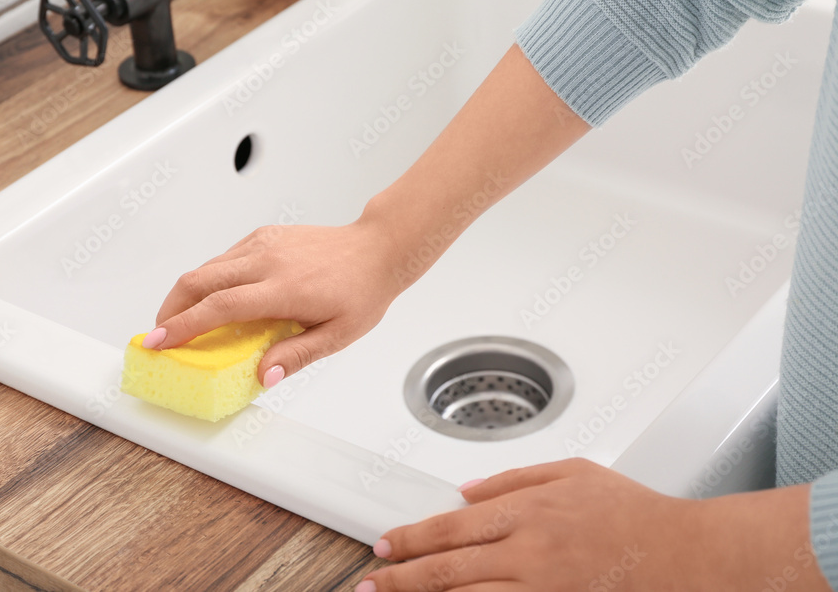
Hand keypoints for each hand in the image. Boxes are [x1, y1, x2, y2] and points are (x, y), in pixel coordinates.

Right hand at [144, 216, 404, 385]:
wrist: (377, 249)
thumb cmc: (361, 291)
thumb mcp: (338, 335)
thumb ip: (297, 355)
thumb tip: (264, 375)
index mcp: (284, 290)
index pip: (220, 307)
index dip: (183, 326)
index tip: (158, 342)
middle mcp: (267, 261)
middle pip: (198, 281)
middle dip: (170, 309)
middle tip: (162, 336)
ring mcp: (263, 244)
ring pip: (207, 267)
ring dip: (186, 294)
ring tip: (184, 322)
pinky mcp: (264, 236)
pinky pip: (224, 258)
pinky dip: (209, 279)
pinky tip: (215, 299)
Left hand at [357, 458, 825, 591]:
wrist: (683, 554)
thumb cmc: (630, 511)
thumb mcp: (571, 472)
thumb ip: (513, 477)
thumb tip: (467, 490)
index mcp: (527, 510)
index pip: (451, 526)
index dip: (412, 537)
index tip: (385, 545)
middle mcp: (529, 551)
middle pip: (449, 567)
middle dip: (402, 577)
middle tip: (370, 583)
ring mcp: (542, 587)